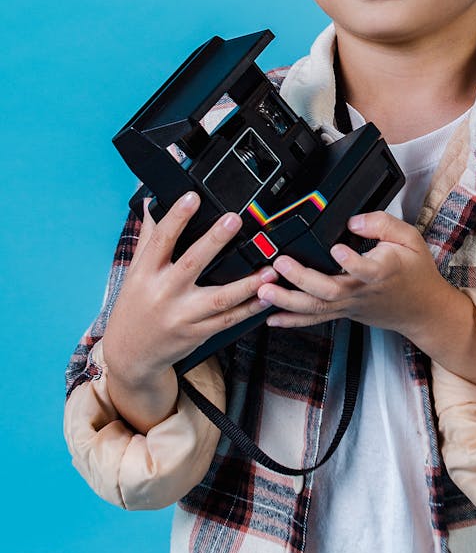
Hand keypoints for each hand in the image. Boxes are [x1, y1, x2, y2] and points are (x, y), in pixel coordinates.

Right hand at [102, 191, 277, 429]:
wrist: (130, 355)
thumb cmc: (134, 308)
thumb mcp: (135, 273)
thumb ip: (147, 239)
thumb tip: (153, 204)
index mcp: (145, 274)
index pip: (161, 240)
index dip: (176, 218)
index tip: (193, 197)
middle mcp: (163, 294)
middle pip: (192, 264)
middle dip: (214, 241)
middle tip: (234, 220)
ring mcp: (182, 316)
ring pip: (219, 299)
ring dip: (247, 284)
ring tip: (269, 268)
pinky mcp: (197, 333)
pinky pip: (228, 320)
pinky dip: (249, 309)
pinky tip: (267, 296)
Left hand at [258, 211, 462, 350]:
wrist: (422, 310)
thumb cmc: (416, 273)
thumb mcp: (410, 238)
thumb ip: (382, 224)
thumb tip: (353, 220)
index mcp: (380, 271)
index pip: (364, 269)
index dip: (350, 260)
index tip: (337, 248)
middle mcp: (361, 292)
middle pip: (329, 291)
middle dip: (301, 279)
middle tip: (280, 265)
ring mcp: (350, 305)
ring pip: (316, 308)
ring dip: (288, 300)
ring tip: (264, 290)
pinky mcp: (343, 312)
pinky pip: (314, 319)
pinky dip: (291, 320)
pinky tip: (271, 317)